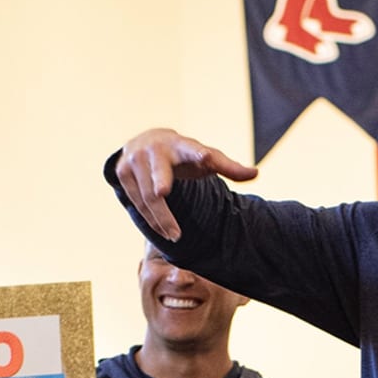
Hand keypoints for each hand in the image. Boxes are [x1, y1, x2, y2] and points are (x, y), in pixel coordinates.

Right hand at [113, 128, 258, 241]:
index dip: (199, 153)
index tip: (205, 157)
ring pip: (147, 197)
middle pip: (160, 181)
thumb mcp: (207, 158)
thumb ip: (230, 168)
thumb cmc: (185, 154)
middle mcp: (155, 149)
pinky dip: (148, 217)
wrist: (149, 140)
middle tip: (172, 222)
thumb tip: (256, 173)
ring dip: (160, 220)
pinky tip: (161, 229)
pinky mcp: (121, 171)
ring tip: (175, 237)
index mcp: (181, 145)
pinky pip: (135, 201)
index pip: (192, 149)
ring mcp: (135, 159)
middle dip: (164, 202)